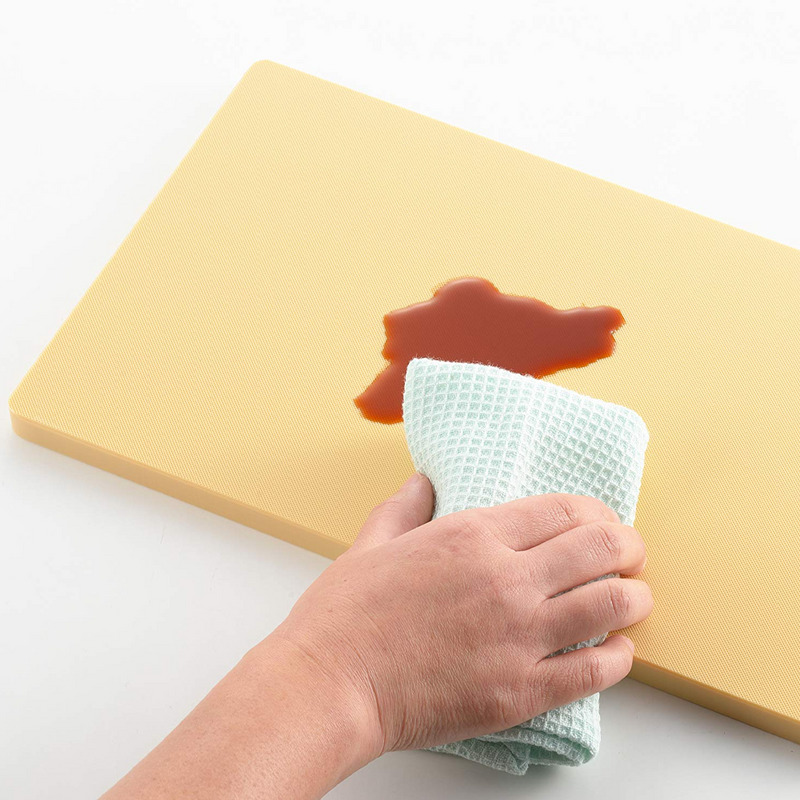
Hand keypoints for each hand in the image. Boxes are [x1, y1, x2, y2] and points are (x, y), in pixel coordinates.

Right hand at [270, 473, 652, 760]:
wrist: (330, 684)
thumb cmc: (345, 614)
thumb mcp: (372, 543)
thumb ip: (406, 506)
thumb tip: (422, 481)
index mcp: (472, 535)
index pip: (563, 509)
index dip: (597, 512)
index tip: (603, 521)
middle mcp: (506, 579)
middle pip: (600, 547)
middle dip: (628, 546)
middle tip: (630, 555)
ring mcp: (518, 637)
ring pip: (610, 604)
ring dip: (634, 598)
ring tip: (634, 598)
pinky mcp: (520, 691)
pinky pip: (593, 671)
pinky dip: (617, 658)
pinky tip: (615, 651)